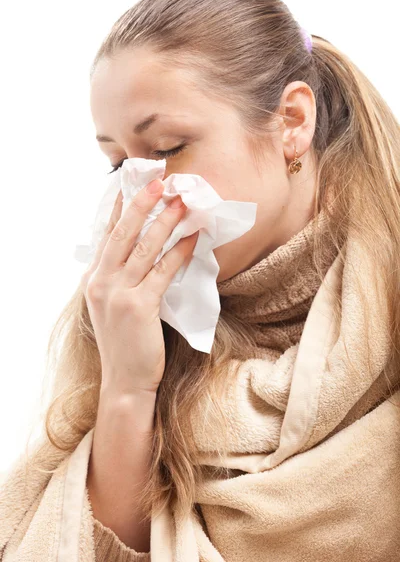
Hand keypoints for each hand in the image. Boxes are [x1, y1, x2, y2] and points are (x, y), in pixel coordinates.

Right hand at [80, 178, 198, 394]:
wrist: (124, 380)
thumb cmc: (124, 342)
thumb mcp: (111, 305)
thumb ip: (118, 278)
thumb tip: (139, 251)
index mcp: (93, 279)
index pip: (107, 234)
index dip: (121, 207)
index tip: (132, 183)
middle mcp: (101, 282)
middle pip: (122, 233)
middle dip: (142, 204)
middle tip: (160, 181)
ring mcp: (118, 294)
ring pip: (144, 248)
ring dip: (165, 221)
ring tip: (182, 202)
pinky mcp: (139, 307)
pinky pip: (163, 271)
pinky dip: (179, 252)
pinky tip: (192, 238)